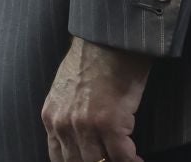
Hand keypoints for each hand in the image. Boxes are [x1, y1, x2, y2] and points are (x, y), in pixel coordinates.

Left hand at [40, 35, 151, 161]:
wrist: (107, 40)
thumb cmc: (91, 60)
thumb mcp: (65, 90)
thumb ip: (66, 115)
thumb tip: (78, 139)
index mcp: (51, 117)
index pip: (58, 157)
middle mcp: (64, 125)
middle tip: (109, 161)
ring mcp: (86, 126)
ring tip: (128, 160)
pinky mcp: (110, 124)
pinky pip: (122, 156)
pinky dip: (132, 161)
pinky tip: (139, 159)